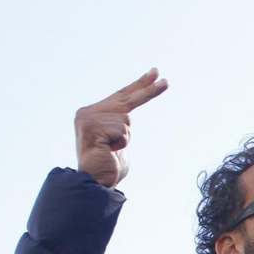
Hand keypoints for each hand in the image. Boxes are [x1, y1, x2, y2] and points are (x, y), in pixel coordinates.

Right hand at [75, 69, 167, 188]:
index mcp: (92, 113)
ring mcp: (87, 119)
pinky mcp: (92, 128)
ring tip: (111, 149)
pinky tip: (108, 150)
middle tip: (166, 81)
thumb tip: (127, 112)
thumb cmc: (108, 164)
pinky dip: (122, 143)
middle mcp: (87, 112)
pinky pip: (123, 131)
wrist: (95, 181)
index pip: (121, 96)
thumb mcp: (117, 138)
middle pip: (126, 99)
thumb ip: (119, 123)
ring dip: (125, 137)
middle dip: (148, 91)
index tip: (155, 73)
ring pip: (127, 119)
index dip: (139, 85)